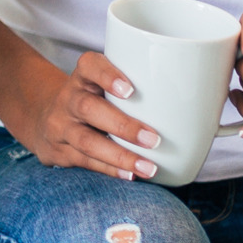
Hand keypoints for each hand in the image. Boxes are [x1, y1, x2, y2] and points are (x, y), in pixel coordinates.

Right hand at [0, 49, 160, 181]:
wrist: (45, 121)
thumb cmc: (94, 102)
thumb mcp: (102, 87)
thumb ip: (137, 90)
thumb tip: (198, 112)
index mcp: (83, 78)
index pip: (89, 66)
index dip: (107, 75)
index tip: (130, 90)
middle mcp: (68, 99)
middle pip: (88, 108)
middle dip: (123, 125)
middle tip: (154, 139)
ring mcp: (61, 126)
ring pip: (87, 141)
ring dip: (120, 155)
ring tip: (147, 168)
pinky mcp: (58, 152)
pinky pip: (85, 162)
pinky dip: (109, 170)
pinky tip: (129, 176)